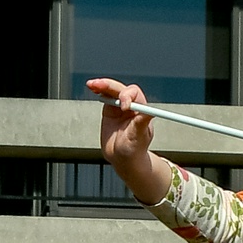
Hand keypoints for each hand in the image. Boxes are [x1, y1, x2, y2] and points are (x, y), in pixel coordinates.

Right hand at [85, 78, 169, 203]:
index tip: (123, 107)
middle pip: (120, 88)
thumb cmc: (134, 149)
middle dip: (110, 85)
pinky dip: (98, 91)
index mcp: (141, 110)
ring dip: (102, 85)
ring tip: (92, 84)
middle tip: (99, 85)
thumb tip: (151, 112)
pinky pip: (104, 97)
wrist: (123, 158)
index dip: (127, 96)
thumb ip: (141, 123)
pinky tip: (92, 88)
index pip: (134, 94)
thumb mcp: (138, 136)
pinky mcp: (109, 110)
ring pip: (111, 90)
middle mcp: (131, 106)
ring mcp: (119, 107)